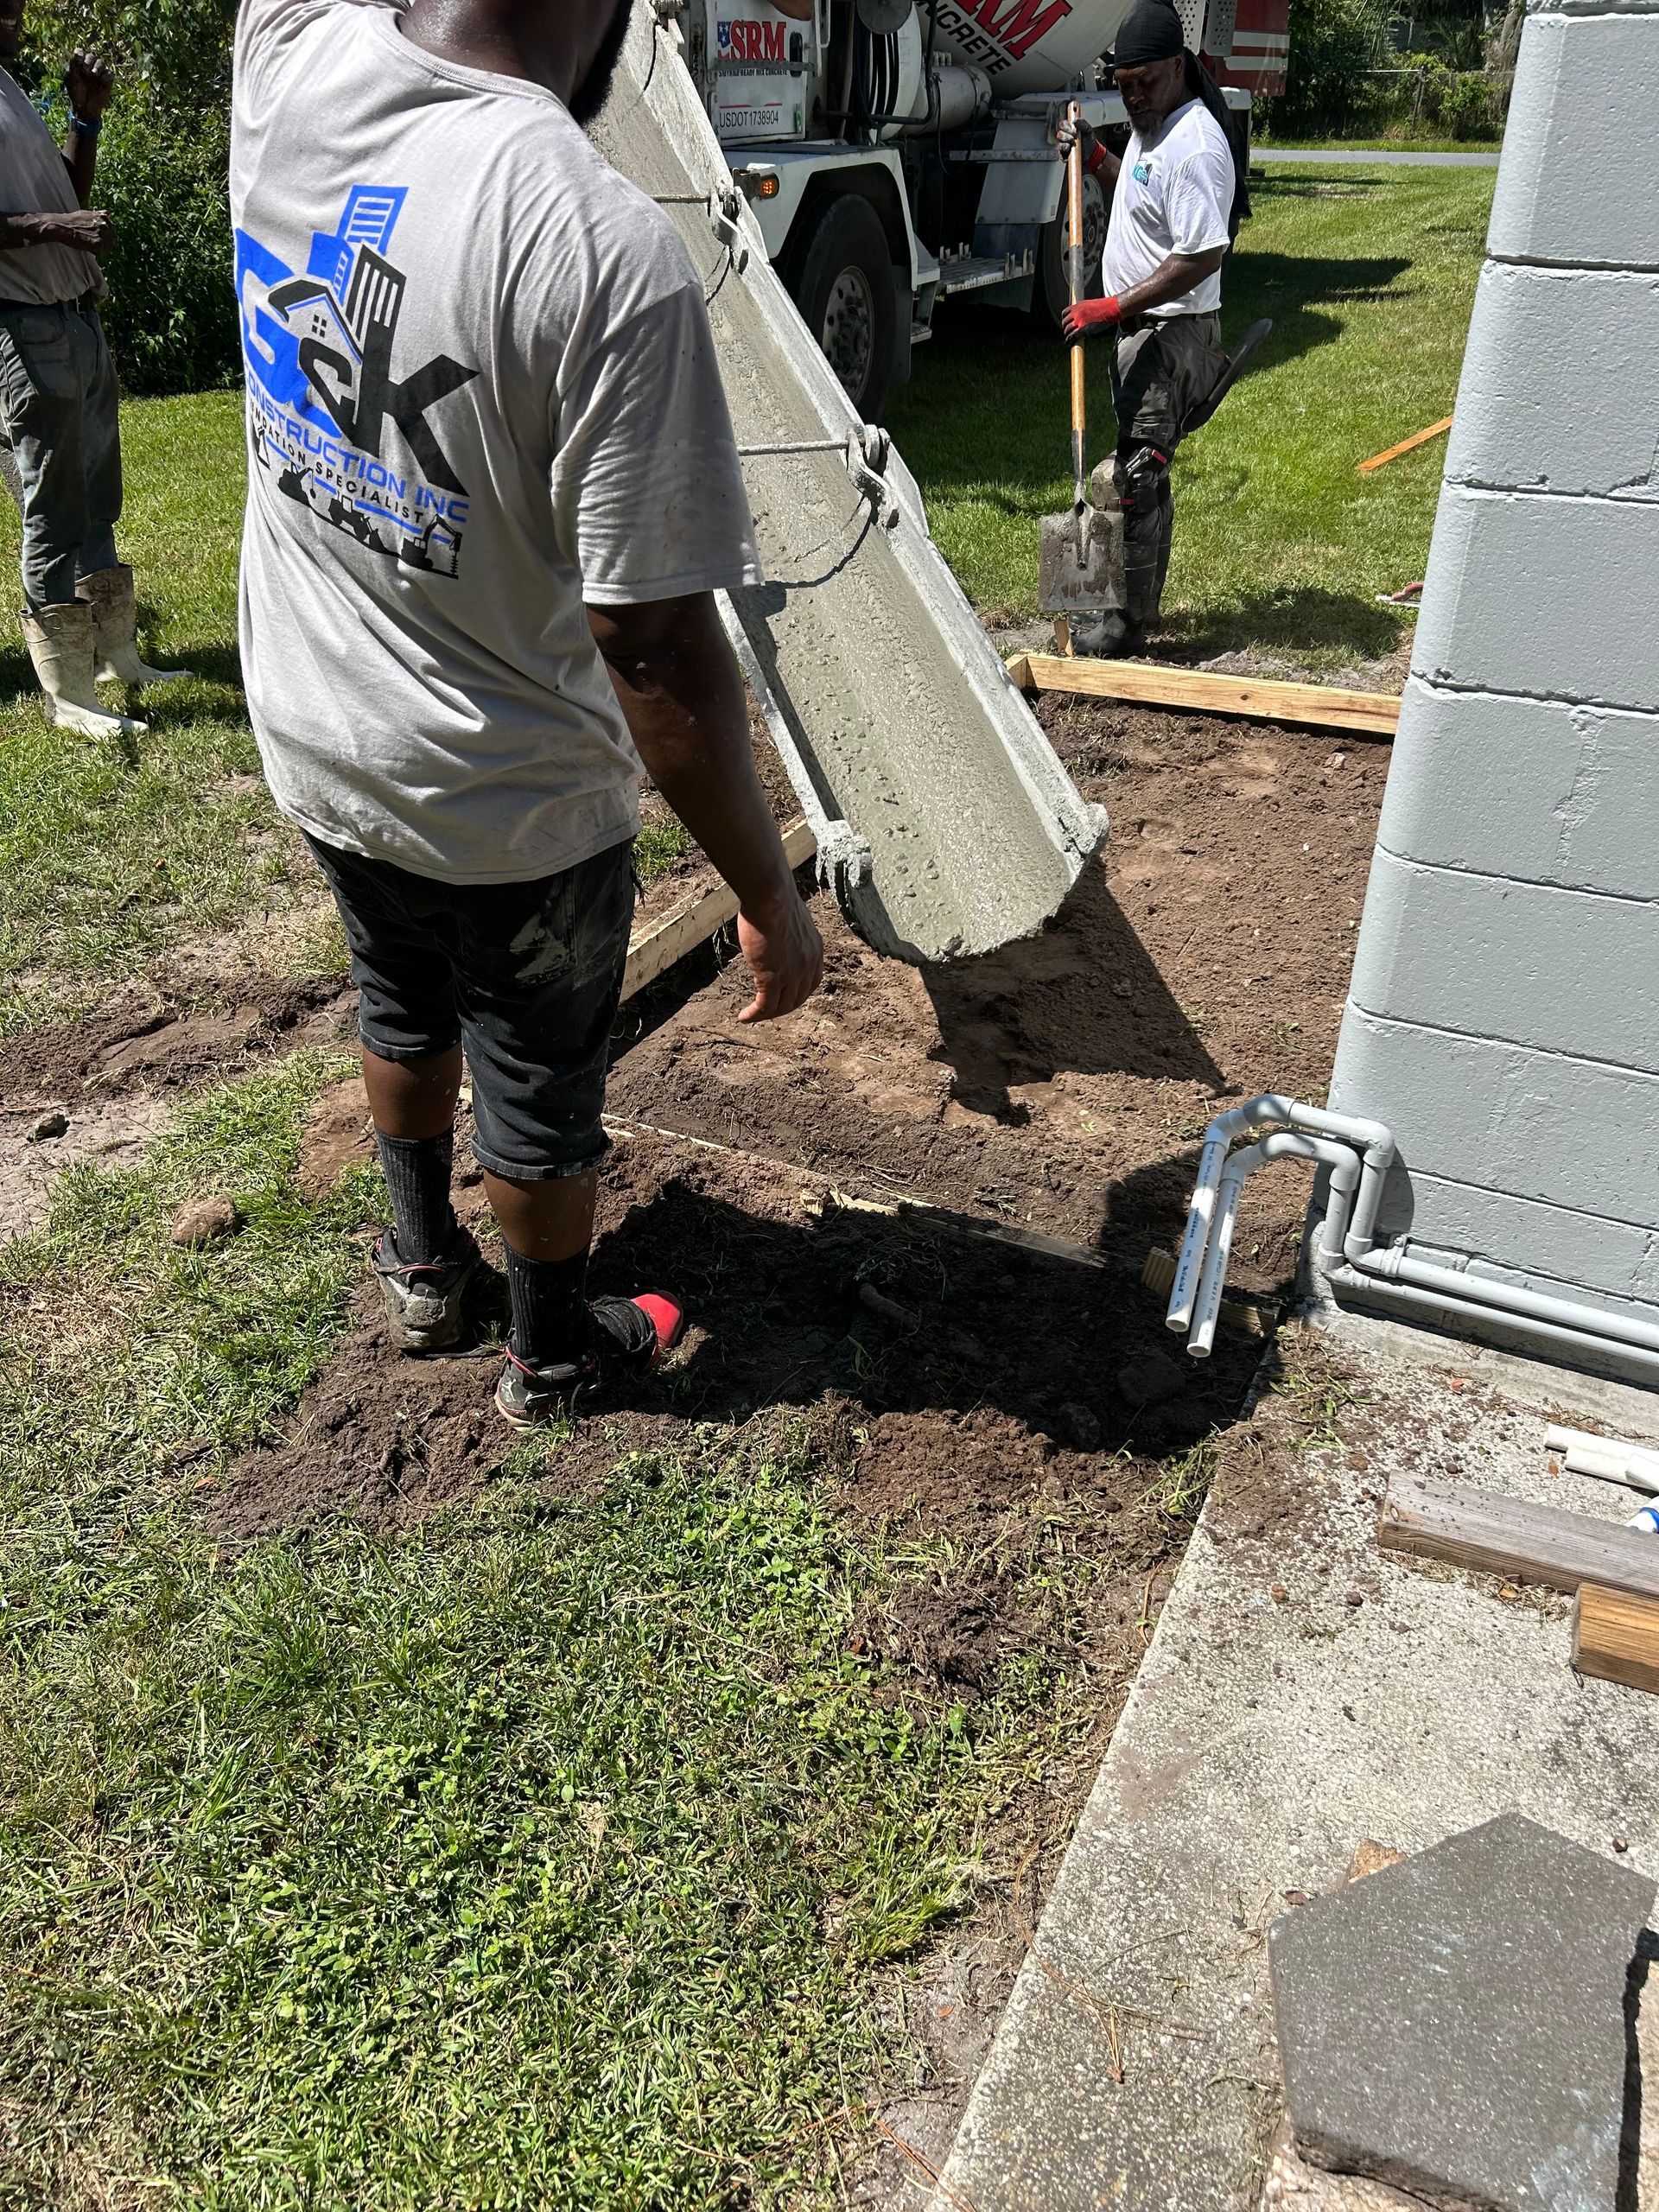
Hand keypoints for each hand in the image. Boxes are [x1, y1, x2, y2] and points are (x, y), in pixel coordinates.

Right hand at [35, 207, 113, 252]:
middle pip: (111, 241)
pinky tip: (86, 247)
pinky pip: (101, 254)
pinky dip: (95, 253)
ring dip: (99, 249)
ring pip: (107, 248)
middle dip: (103, 243)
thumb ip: (98, 214)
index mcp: (104, 218)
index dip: (104, 237)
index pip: (112, 232)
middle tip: (90, 242)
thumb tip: (108, 212)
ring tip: (87, 244)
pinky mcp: (98, 243)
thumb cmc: (72, 220)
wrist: (61, 226)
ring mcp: (102, 234)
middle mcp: (105, 225)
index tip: (95, 237)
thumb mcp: (86, 213)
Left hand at [66, 48, 112, 119]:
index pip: (80, 52)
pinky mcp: (107, 81)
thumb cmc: (76, 93)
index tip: (78, 62)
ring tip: (94, 74)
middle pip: (91, 55)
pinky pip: (110, 74)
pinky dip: (106, 76)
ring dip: (98, 66)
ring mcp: (99, 73)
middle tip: (85, 71)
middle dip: (88, 61)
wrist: (85, 108)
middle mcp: (89, 66)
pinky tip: (103, 81)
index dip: (80, 54)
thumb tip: (76, 55)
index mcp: (79, 64)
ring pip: (101, 62)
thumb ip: (72, 67)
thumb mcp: (70, 79)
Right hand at [734, 882, 822, 1023]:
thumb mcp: (790, 918)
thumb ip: (788, 931)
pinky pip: (765, 1005)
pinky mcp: (772, 977)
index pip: (810, 983)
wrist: (771, 896)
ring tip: (751, 1016)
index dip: (796, 993)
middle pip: (796, 999)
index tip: (783, 996)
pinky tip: (744, 1017)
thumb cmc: (775, 898)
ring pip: (780, 1006)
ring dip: (765, 1015)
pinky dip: (754, 1015)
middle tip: (765, 1010)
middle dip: (781, 1008)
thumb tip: (776, 929)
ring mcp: (792, 974)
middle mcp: (808, 966)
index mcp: (815, 951)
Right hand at [1056, 114, 1094, 166]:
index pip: (1062, 125)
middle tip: (1074, 137)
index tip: (1073, 129)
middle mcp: (1065, 138)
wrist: (1092, 152)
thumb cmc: (1089, 140)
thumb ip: (1082, 123)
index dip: (1065, 126)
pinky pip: (1060, 154)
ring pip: (1059, 145)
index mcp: (1069, 129)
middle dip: (1066, 135)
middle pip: (1059, 134)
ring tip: (1072, 144)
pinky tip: (1069, 149)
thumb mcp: (1088, 129)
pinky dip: (1064, 152)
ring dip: (1065, 144)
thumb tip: (1075, 121)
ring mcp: (1064, 147)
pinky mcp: (1064, 156)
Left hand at [1062, 294, 1120, 343]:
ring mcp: (1079, 320)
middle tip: (1067, 332)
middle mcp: (1076, 312)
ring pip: (1067, 329)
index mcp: (1078, 305)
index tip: (1066, 323)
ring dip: (1067, 335)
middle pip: (1065, 322)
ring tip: (1068, 339)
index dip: (1065, 319)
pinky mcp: (1083, 328)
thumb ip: (1083, 310)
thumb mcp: (1090, 305)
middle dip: (1065, 328)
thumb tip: (1081, 317)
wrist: (1112, 308)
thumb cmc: (1105, 307)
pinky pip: (1072, 335)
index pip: (1065, 313)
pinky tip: (1068, 343)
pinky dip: (1069, 340)